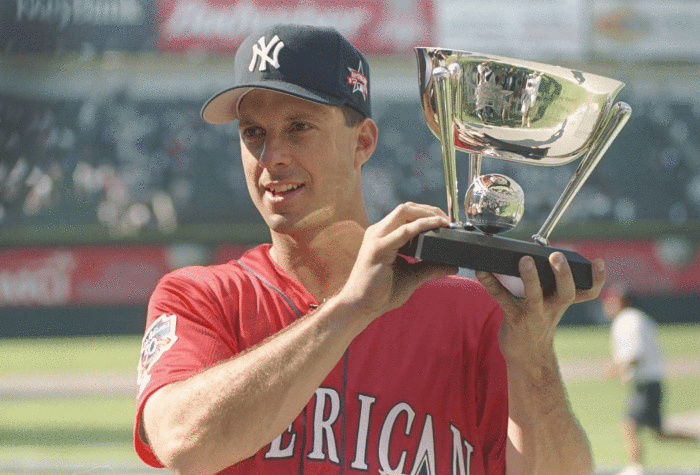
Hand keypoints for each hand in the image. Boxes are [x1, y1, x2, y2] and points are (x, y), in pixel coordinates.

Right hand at [337, 202, 457, 323]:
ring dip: (427, 213)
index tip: (446, 222)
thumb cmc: (380, 293)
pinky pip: (404, 231)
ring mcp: (377, 238)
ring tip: (445, 220)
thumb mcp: (411, 277)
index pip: (406, 214)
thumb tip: (452, 266)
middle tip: (449, 219)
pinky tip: (436, 225)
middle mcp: (378, 232)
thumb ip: (430, 268)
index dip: (427, 213)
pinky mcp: (378, 248)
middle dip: (430, 209)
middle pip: (406, 208)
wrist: (360, 307)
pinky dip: (422, 225)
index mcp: (384, 236)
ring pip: (404, 212)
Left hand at [476, 252, 604, 364]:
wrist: (528, 357)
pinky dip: (491, 283)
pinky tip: (481, 271)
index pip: (588, 292)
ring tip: (524, 260)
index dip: (597, 279)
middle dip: (563, 274)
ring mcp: (534, 315)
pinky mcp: (514, 319)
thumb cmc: (538, 321)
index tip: (599, 262)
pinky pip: (502, 299)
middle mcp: (553, 308)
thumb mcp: (551, 303)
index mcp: (563, 301)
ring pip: (534, 296)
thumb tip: (537, 248)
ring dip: (530, 278)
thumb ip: (548, 280)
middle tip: (557, 256)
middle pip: (566, 293)